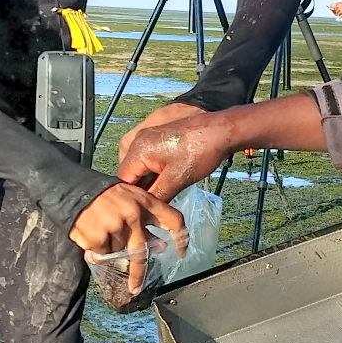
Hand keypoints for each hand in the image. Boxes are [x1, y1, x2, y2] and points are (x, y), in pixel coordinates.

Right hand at [68, 182, 186, 295]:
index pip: (173, 219)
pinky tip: (91, 234)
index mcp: (145, 201)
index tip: (181, 252)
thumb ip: (145, 221)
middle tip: (135, 287)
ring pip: (119, 252)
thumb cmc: (104, 196)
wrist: (71, 189)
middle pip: (142, 252)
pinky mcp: (99, 235)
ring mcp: (116, 225)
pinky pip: (102, 254)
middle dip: (138, 273)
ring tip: (100, 231)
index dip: (180, 238)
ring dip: (110, 249)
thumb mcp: (129, 198)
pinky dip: (96, 250)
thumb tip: (160, 247)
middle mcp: (134, 213)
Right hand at [115, 109, 239, 201]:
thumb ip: (157, 197)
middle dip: (136, 189)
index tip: (137, 211)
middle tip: (147, 206)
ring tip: (157, 195)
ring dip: (144, 181)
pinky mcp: (157, 138)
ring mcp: (147, 137)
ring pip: (137, 166)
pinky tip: (162, 182)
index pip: (121, 179)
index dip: (128, 197)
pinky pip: (146, 158)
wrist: (220, 130)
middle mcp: (138, 140)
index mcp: (138, 150)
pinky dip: (151, 171)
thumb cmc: (200, 152)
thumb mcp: (177, 180)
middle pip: (127, 172)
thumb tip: (145, 212)